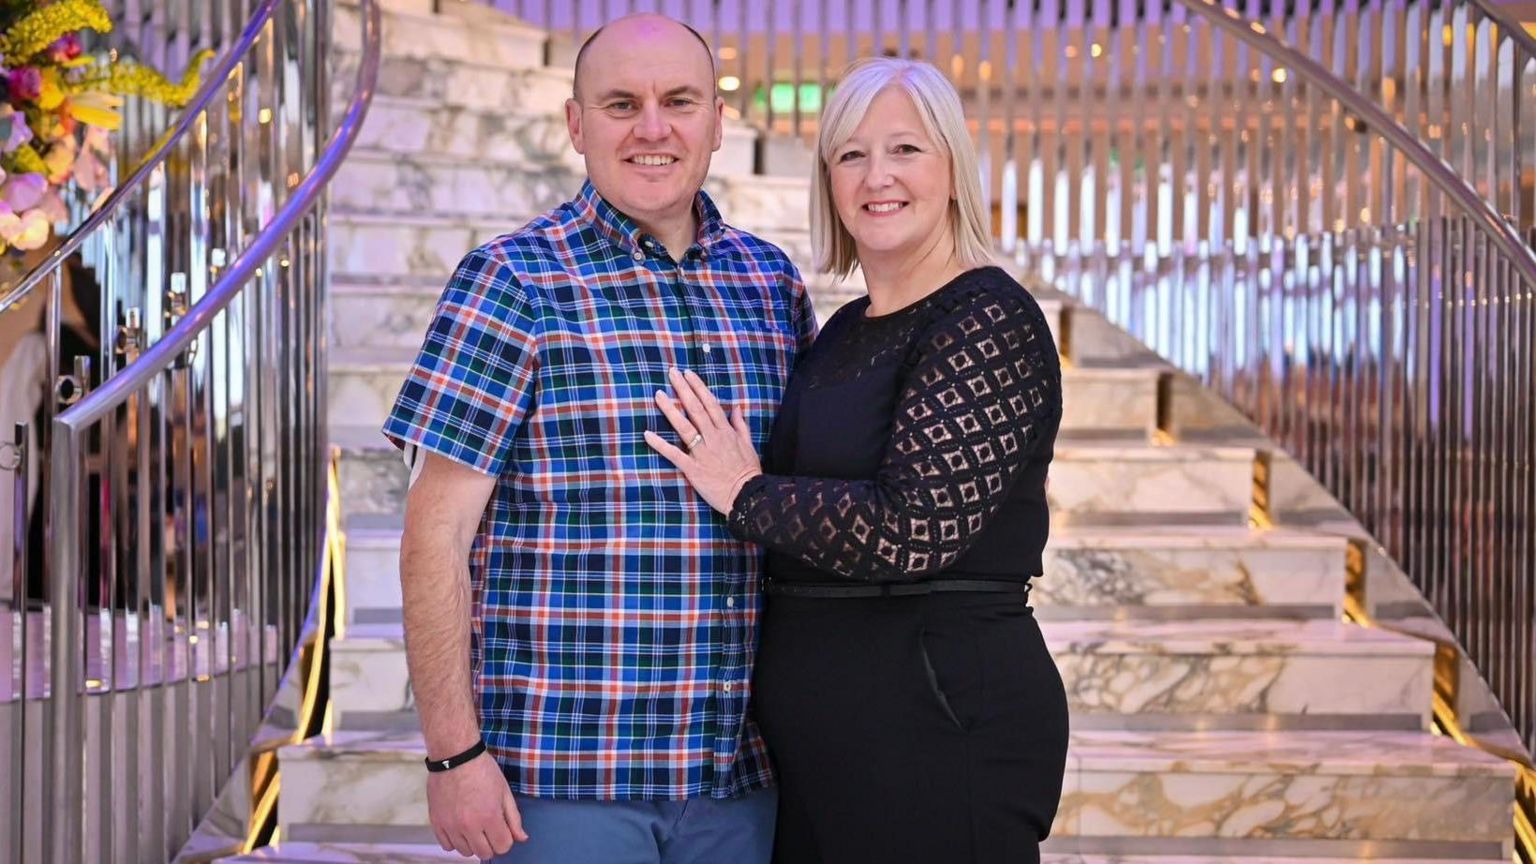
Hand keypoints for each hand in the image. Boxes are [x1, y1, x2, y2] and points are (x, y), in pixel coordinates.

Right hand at [426, 752, 528, 858]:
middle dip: (491, 844)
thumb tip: (521, 838)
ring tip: (474, 827)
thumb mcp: (504, 791)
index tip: (503, 830)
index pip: (502, 847)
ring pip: (464, 852)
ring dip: (472, 844)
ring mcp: (451, 825)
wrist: (455, 756)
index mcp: (489, 817)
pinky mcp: (436, 822)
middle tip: (489, 830)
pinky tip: (460, 829)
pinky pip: (446, 845)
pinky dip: (454, 841)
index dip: (505, 840)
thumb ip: (514, 818)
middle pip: (483, 853)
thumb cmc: (482, 770)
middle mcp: (469, 826)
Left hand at [644, 368, 762, 513]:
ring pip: (684, 427)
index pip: (710, 404)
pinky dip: (660, 444)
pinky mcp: (692, 469)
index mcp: (726, 431)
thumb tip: (736, 407)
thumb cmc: (748, 472)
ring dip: (670, 409)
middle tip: (671, 373)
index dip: (698, 387)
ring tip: (658, 395)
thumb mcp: (749, 444)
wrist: (748, 496)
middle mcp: (713, 438)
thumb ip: (741, 425)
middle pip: (695, 409)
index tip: (688, 374)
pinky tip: (647, 434)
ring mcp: (701, 453)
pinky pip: (674, 454)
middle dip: (682, 389)